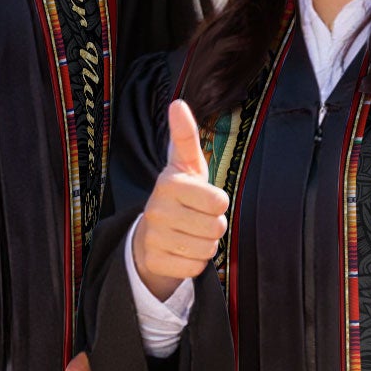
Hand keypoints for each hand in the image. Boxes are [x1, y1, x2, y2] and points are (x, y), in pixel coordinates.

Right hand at [132, 99, 228, 300]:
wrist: (151, 234)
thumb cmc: (180, 195)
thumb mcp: (186, 165)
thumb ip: (185, 136)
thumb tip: (178, 103)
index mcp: (168, 183)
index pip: (219, 201)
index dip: (218, 203)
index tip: (203, 198)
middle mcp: (157, 209)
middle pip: (216, 227)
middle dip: (214, 226)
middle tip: (197, 219)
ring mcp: (153, 237)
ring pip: (207, 249)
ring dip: (205, 244)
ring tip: (189, 233)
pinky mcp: (154, 261)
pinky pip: (195, 267)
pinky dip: (194, 262)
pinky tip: (181, 251)